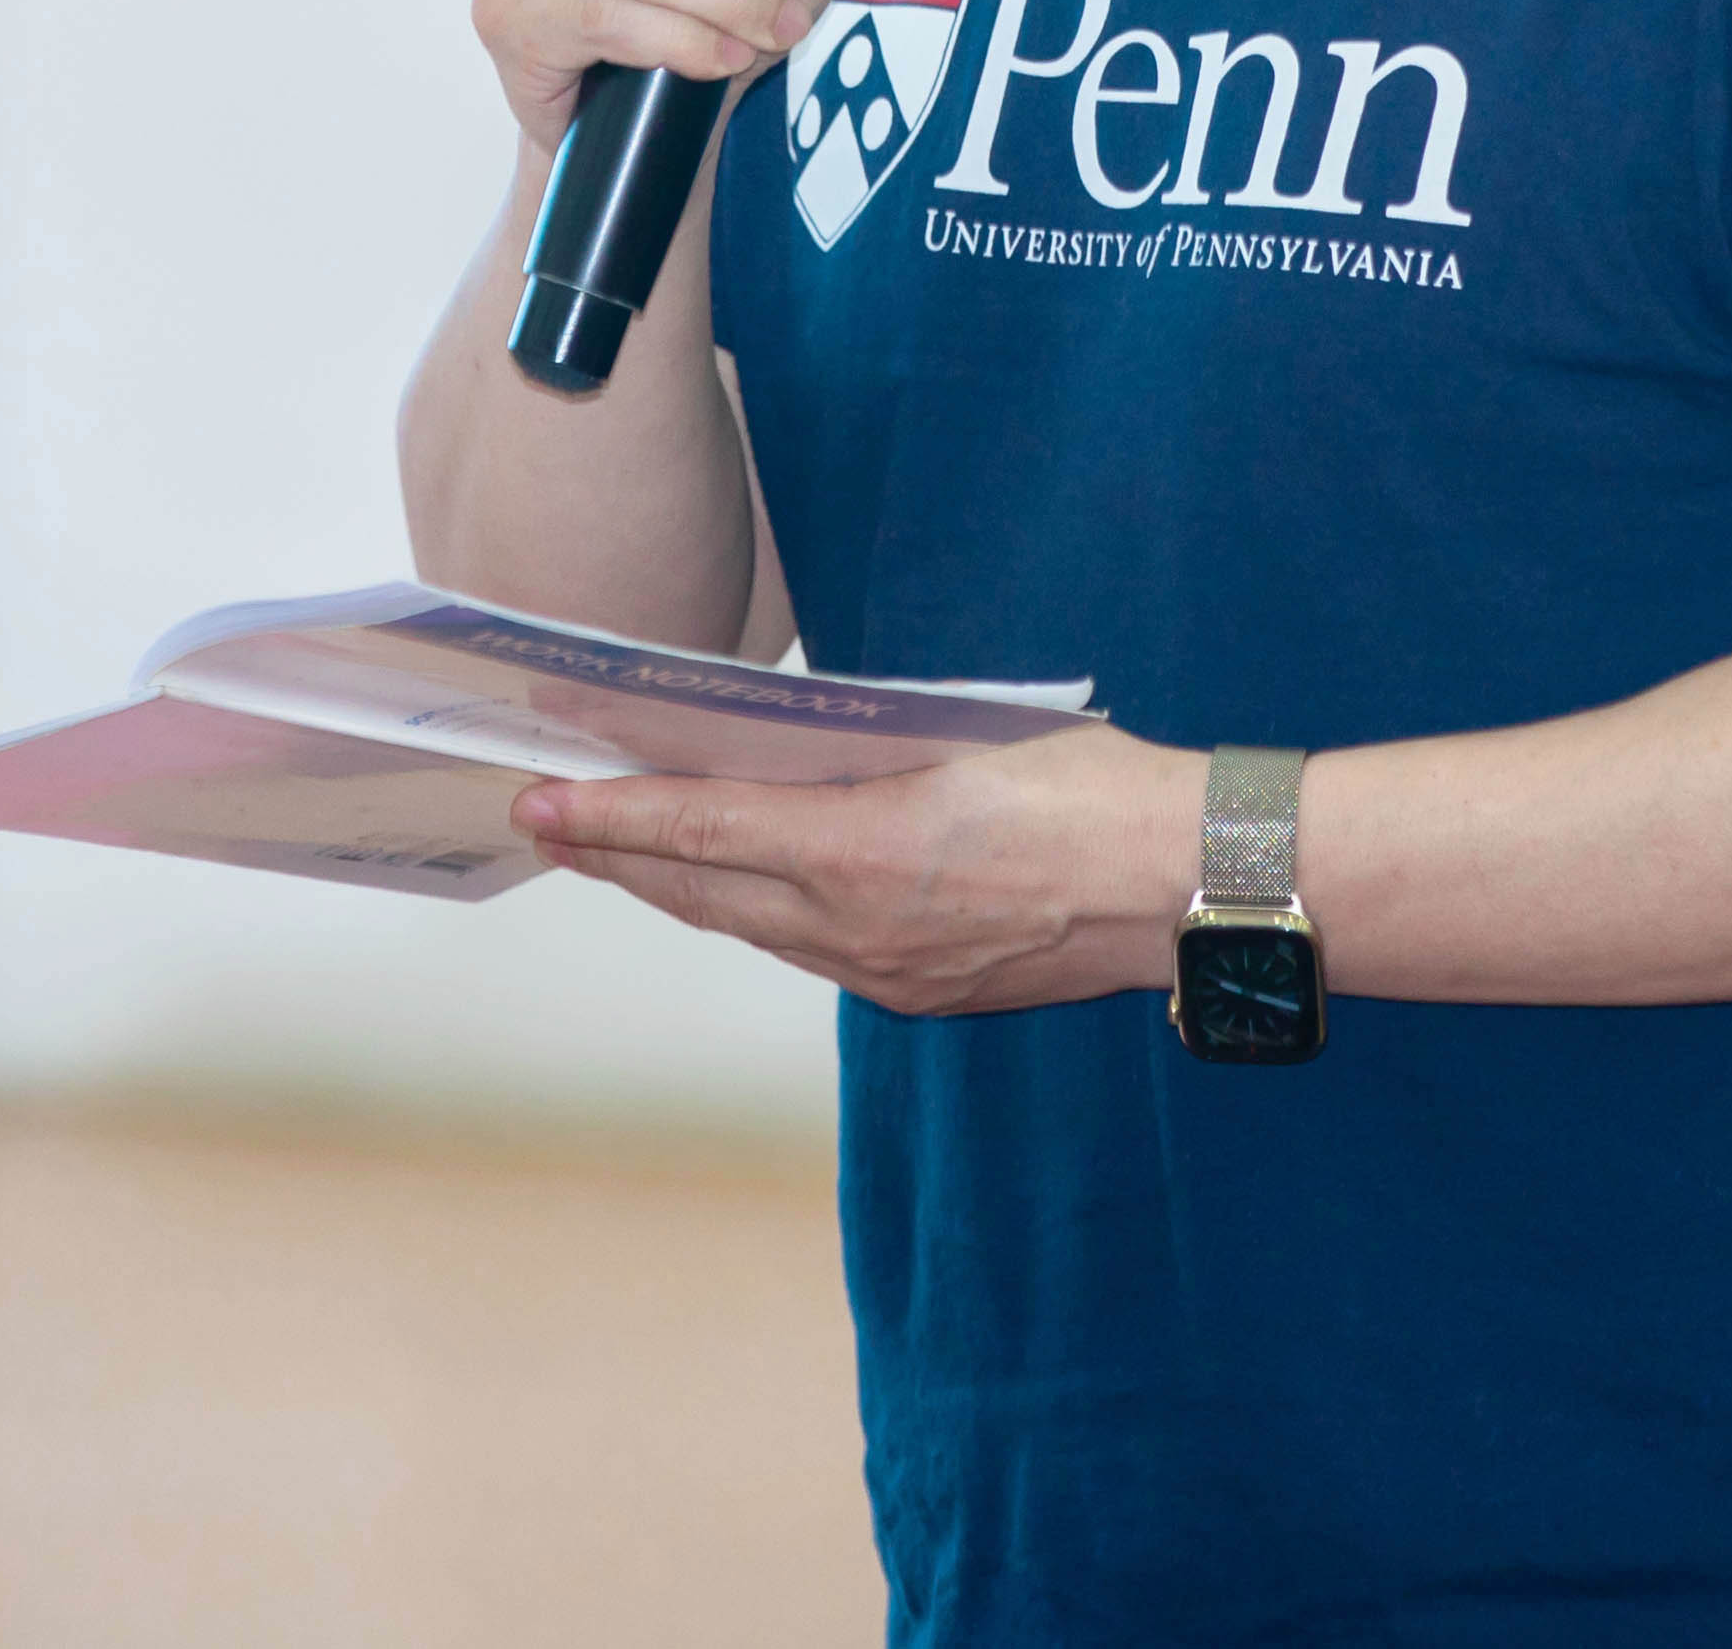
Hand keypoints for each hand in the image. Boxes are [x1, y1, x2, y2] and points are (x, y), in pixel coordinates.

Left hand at [513, 721, 1193, 1016]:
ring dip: (679, 887)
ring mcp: (887, 972)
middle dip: (617, 856)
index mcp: (864, 852)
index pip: (702, 831)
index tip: (541, 800)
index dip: (611, 816)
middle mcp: (858, 929)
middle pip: (703, 892)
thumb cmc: (1098, 791)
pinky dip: (752, 912)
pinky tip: (740, 886)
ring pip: (749, 926)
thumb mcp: (967, 738)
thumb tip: (798, 747)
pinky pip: (807, 948)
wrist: (1189, 887)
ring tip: (621, 852)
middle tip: (548, 822)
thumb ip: (871, 750)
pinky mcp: (920, 993)